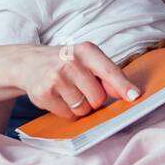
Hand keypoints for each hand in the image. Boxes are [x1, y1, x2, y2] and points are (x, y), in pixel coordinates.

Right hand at [14, 42, 141, 119]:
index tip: (134, 96)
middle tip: (81, 88)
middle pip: (98, 97)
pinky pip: (67, 115)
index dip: (123, 85)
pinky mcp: (43, 93)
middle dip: (93, 99)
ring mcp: (55, 77)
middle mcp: (70, 61)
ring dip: (79, 106)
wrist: (29, 62)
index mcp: (86, 50)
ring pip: (83, 109)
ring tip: (69, 92)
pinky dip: (66, 110)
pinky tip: (58, 96)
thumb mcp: (87, 60)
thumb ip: (108, 75)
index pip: (109, 70)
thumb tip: (128, 94)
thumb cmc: (65, 62)